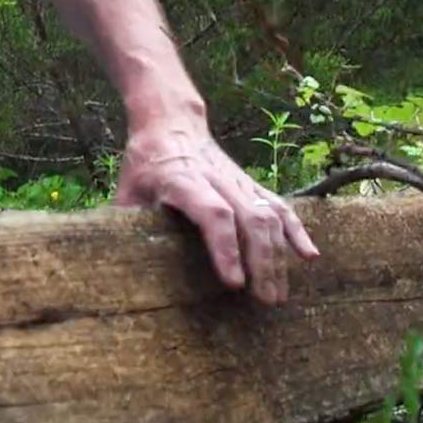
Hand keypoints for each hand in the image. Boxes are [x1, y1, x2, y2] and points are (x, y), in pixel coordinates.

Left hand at [113, 123, 318, 304]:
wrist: (170, 121)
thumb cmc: (146, 163)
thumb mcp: (127, 190)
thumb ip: (125, 224)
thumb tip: (113, 264)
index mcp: (183, 181)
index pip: (213, 214)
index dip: (225, 247)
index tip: (234, 282)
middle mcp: (218, 180)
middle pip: (250, 218)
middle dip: (262, 261)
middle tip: (265, 301)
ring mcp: (239, 181)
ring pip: (269, 214)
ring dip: (279, 255)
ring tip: (278, 294)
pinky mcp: (251, 184)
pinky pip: (280, 206)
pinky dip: (297, 230)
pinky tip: (309, 256)